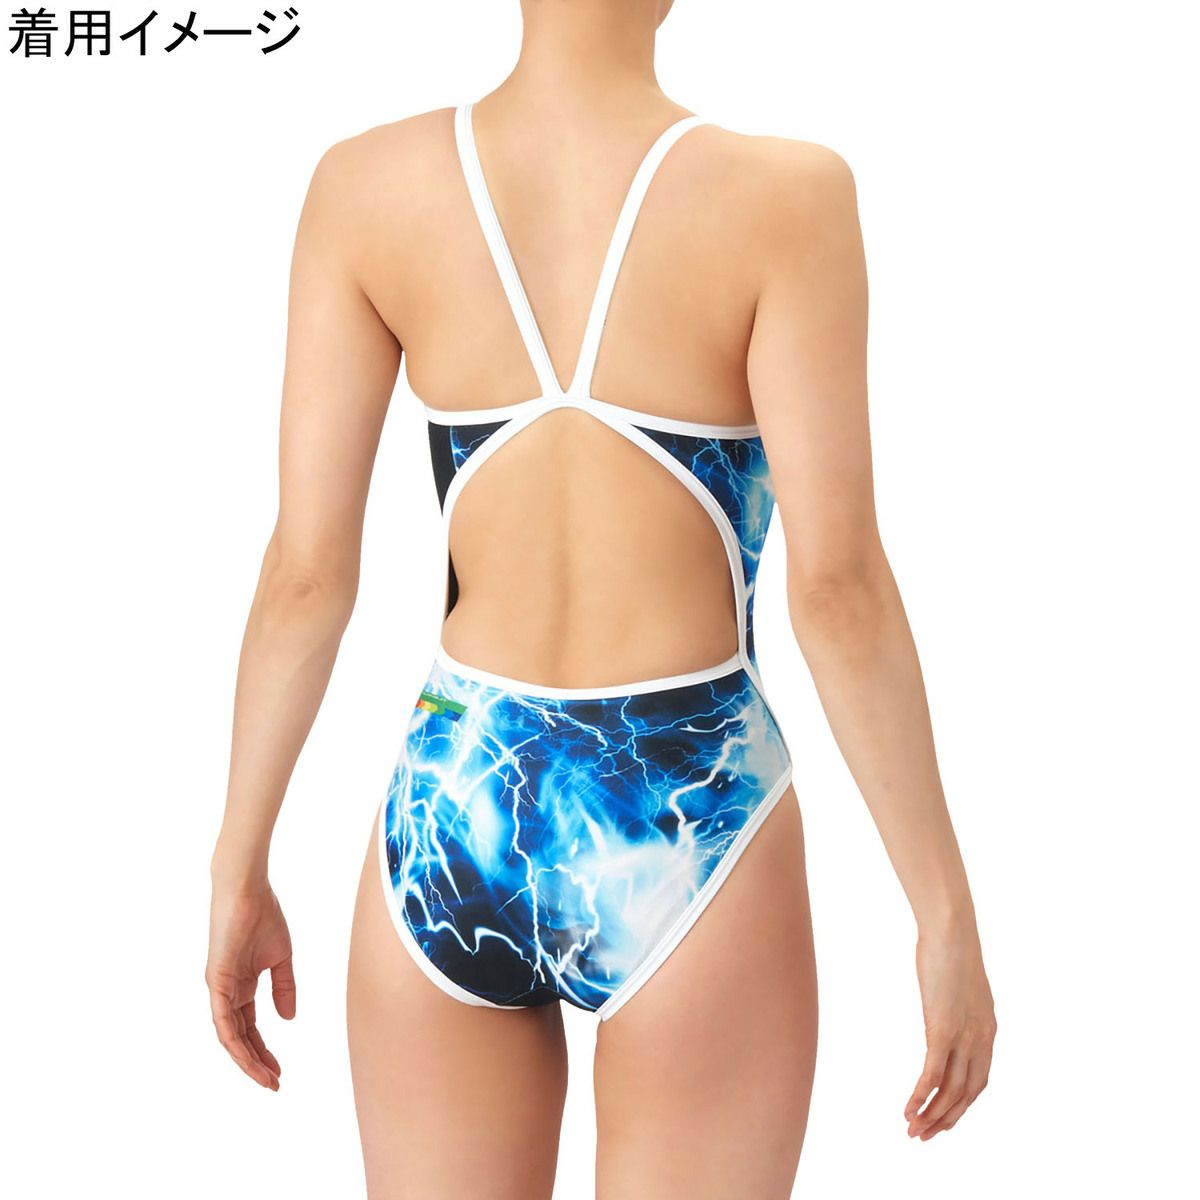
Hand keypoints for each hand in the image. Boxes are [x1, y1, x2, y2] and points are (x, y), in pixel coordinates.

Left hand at [205, 880, 295, 1089]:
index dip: (264, 1050)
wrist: (248, 890)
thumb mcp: (281, 958)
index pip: (251, 1027)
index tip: (280, 1071)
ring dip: (246, 1060)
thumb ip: (284, 988)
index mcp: (243, 985)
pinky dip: (234, 1040)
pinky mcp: (215, 981)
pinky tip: (248, 1055)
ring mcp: (219, 988)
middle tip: (273, 1083)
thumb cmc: (263, 916)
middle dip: (256, 1062)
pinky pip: (222, 1019)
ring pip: (230, 1035)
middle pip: (240, 1037)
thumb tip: (288, 1018)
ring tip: (265, 1078)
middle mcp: (227, 992)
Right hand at [905, 928, 995, 1138]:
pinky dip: (922, 1096)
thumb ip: (955, 1007)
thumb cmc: (950, 948)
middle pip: (967, 1094)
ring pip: (951, 1090)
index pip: (978, 1082)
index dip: (960, 1105)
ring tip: (913, 1130)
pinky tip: (909, 1109)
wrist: (952, 931)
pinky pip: (933, 1073)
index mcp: (987, 1031)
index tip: (941, 1119)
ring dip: (932, 1114)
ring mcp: (963, 1036)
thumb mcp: (958, 986)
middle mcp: (980, 1040)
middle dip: (945, 1119)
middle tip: (924, 1136)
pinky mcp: (943, 1029)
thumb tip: (943, 1010)